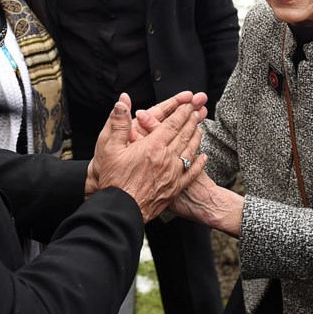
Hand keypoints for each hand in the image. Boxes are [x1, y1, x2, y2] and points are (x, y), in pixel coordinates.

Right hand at [85, 93, 206, 222]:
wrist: (122, 209)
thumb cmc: (114, 180)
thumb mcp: (109, 149)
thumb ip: (118, 124)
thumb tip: (121, 104)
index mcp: (152, 146)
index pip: (172, 124)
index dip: (181, 112)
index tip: (188, 104)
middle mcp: (166, 158)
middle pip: (184, 135)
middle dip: (191, 121)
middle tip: (197, 111)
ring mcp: (173, 174)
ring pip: (190, 151)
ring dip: (196, 137)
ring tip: (199, 127)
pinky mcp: (175, 188)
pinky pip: (192, 172)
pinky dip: (199, 163)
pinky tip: (203, 157)